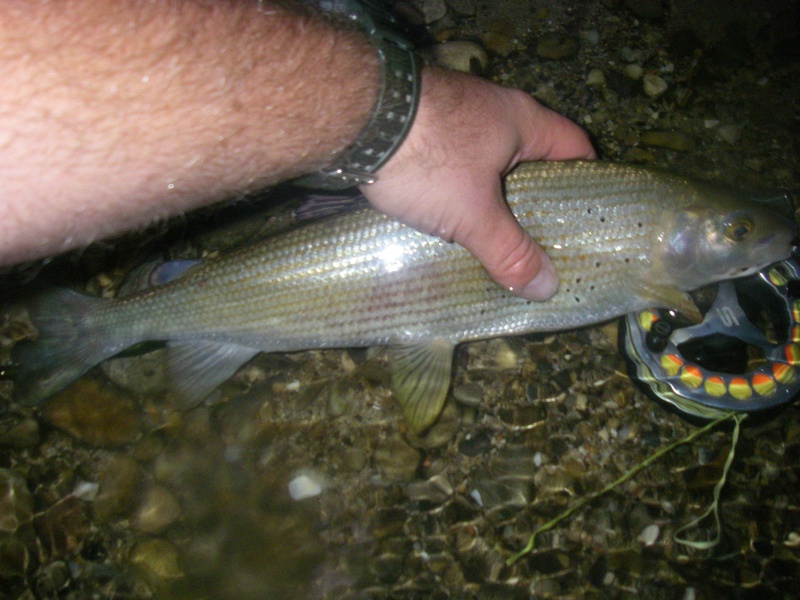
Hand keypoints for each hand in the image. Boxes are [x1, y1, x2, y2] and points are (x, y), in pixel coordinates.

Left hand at [361, 66, 594, 300]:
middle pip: (531, 161)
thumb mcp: (473, 212)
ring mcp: (455, 117)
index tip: (585, 224)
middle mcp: (494, 111)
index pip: (576, 148)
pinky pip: (453, 166)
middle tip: (539, 247)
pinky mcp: (421, 129)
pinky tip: (449, 224)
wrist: (354, 115)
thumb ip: (509, 250)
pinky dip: (457, 194)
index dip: (587, 185)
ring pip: (487, 166)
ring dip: (492, 201)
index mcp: (524, 121)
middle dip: (535, 203)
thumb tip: (546, 287)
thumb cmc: (428, 157)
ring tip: (496, 244)